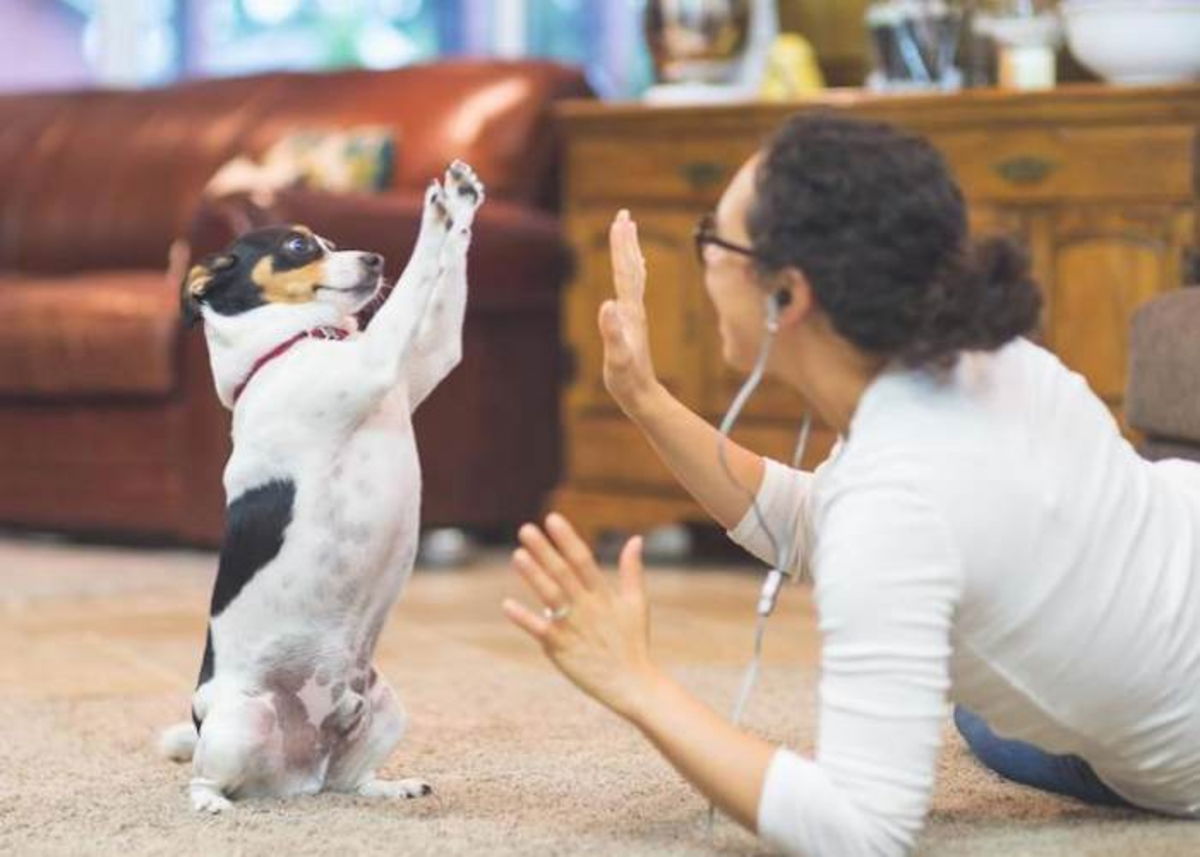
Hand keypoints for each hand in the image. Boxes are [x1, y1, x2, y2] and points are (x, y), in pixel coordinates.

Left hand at [502, 513, 660, 720]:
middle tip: (525, 529)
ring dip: (533, 576)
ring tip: (516, 555)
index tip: (552, 519)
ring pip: (550, 597)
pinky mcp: (561, 649)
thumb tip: (635, 539)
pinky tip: (507, 605)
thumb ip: (633, 570)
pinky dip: (524, 618)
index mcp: (605, 595)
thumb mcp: (637, 603)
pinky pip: (540, 630)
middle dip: (544, 550)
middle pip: (563, 574)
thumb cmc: (634, 642)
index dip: (567, 539)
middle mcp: (588, 608)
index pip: (583, 560)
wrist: (633, 684)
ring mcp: (574, 629)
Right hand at [600, 210, 659, 415]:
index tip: (620, 221)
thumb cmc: (627, 380)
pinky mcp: (634, 323)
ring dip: (630, 252)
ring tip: (628, 232)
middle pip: (631, 267)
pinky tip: (635, 269)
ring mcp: (636, 315)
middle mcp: (634, 308)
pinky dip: (633, 272)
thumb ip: (613, 333)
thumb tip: (607, 304)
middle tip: (624, 215)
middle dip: (626, 240)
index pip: (624, 271)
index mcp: (629, 311)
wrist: (644, 396)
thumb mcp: (616, 358)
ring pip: (634, 275)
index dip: (621, 246)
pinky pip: (634, 289)